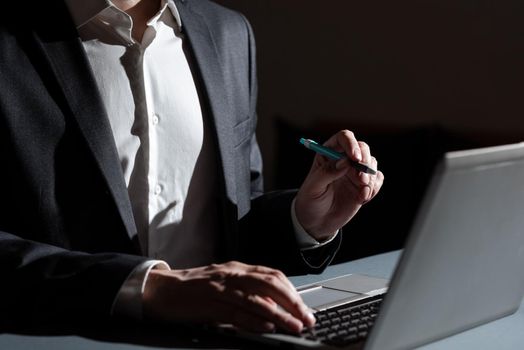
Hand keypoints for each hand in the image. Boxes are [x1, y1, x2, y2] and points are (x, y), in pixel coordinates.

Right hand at [142, 261, 314, 332]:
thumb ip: (248, 294)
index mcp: (238, 269)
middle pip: (269, 284)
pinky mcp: (208, 302)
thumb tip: (274, 309)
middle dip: (292, 302)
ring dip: (279, 314)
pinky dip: (254, 320)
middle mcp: (232, 274)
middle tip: (306, 318)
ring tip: (293, 326)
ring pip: (256, 298)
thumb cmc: (194, 289)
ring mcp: (220, 287)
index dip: (292, 292)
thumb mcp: (226, 287)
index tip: (305, 308)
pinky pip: (235, 311)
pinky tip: (267, 327)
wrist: (162, 289)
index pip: (273, 276)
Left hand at [295, 130, 383, 239]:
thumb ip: (327, 173)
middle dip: (365, 161)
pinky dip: (374, 188)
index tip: (355, 158)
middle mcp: (344, 159)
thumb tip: (345, 162)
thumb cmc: (311, 201)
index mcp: (328, 154)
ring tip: (361, 193)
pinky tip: (362, 199)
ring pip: (372, 163)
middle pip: (362, 148)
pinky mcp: (364, 185)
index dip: (351, 144)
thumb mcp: (313, 187)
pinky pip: (377, 179)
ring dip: (369, 177)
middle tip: (361, 178)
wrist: (318, 222)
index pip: (343, 138)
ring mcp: (355, 172)